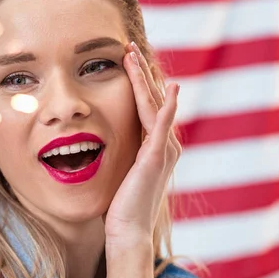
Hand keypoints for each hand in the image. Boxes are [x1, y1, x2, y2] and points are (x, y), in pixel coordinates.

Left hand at [104, 42, 180, 249]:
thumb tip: (107, 142)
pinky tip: (172, 88)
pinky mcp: (156, 158)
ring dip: (145, 79)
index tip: (126, 59)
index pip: (147, 104)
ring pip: (154, 105)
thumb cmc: (121, 206)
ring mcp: (162, 150)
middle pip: (153, 98)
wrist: (127, 231)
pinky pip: (162, 126)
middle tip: (129, 46)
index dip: (138, 81)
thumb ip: (122, 154)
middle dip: (141, 72)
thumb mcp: (121, 172)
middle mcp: (163, 145)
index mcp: (154, 146)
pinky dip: (166, 107)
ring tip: (134, 54)